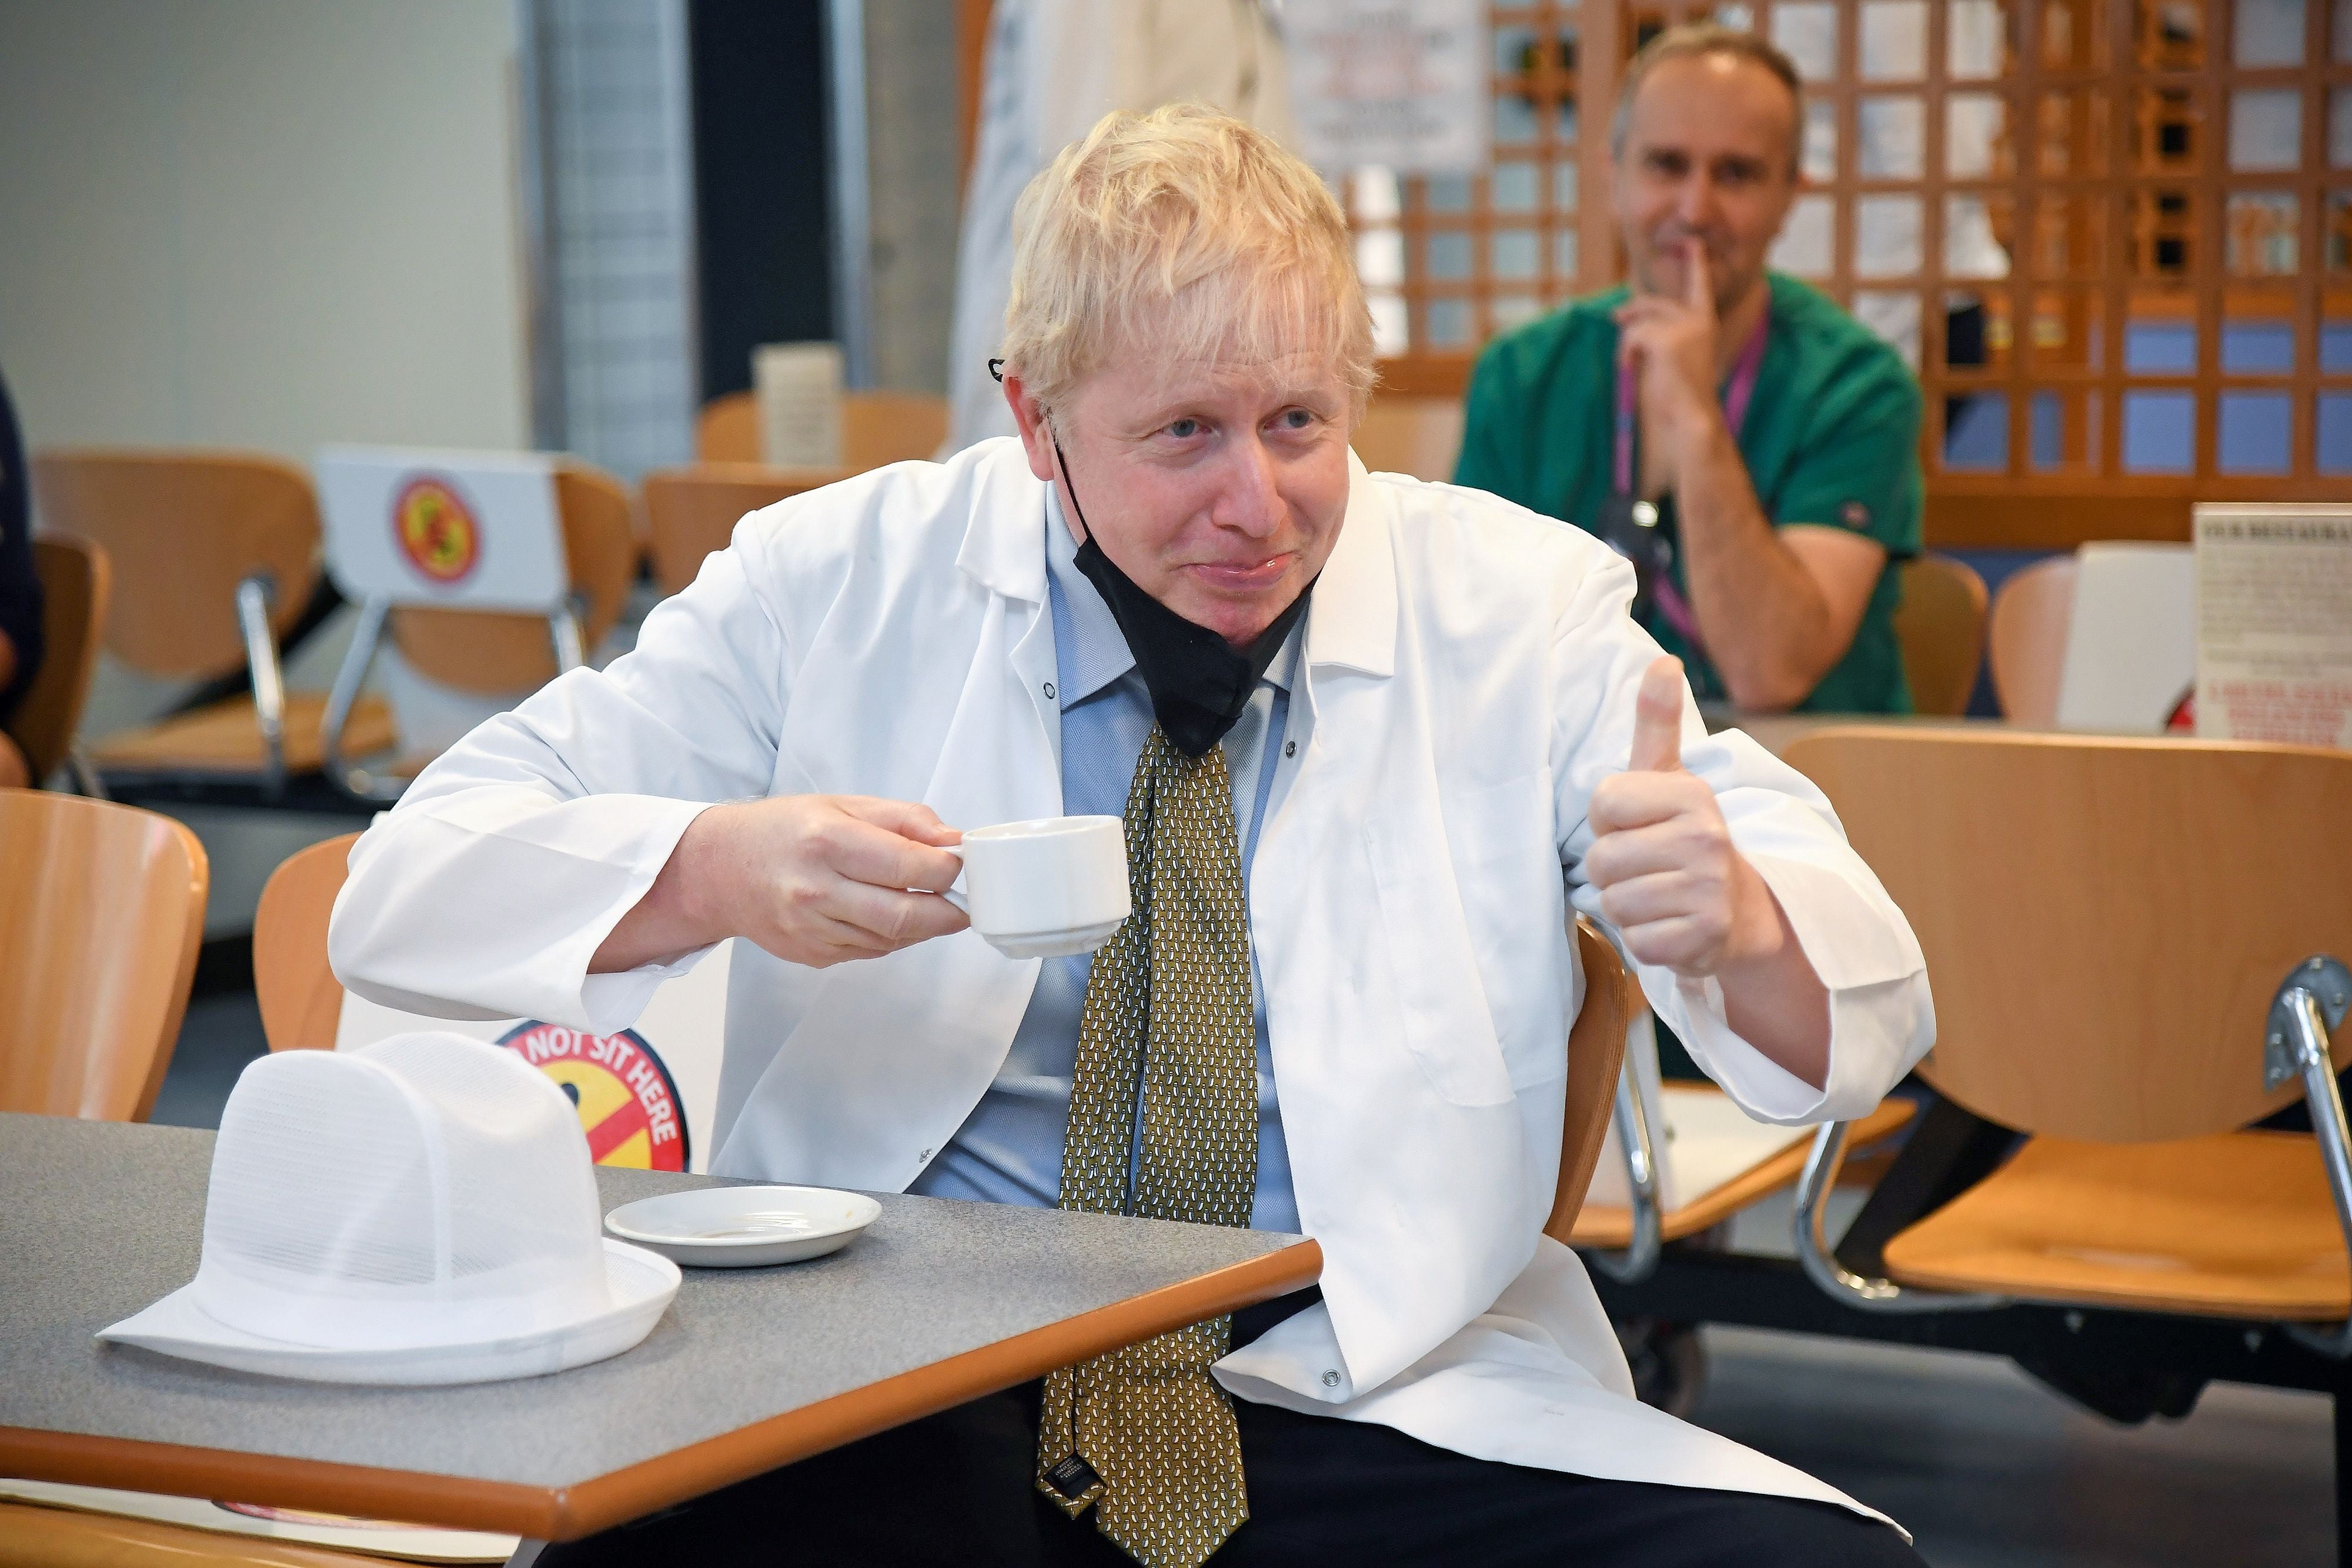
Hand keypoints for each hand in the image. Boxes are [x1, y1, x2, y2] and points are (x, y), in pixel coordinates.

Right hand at [663, 794, 968, 968]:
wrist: (720, 870)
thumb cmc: (784, 830)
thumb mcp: (843, 804)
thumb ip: (904, 819)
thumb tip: (953, 840)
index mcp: (827, 841)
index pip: (910, 867)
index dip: (948, 870)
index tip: (960, 864)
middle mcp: (815, 889)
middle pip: (905, 916)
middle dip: (947, 912)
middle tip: (963, 903)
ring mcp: (810, 929)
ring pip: (891, 940)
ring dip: (920, 926)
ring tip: (925, 904)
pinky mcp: (811, 954)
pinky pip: (870, 952)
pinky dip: (891, 937)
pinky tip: (886, 915)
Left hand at [1584, 656, 1780, 976]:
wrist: (1739, 910)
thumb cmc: (1686, 838)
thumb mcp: (1670, 778)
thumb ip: (1656, 723)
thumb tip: (1664, 660)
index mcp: (1690, 794)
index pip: (1602, 804)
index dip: (1608, 821)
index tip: (1639, 826)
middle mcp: (1706, 837)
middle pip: (1601, 860)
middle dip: (1613, 871)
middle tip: (1649, 868)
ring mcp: (1708, 889)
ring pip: (1615, 903)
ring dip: (1627, 906)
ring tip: (1660, 895)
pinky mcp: (1703, 937)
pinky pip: (1636, 941)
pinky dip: (1645, 940)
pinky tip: (1670, 925)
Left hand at [1612, 238, 1723, 480]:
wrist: (1690, 419)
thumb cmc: (1677, 392)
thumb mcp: (1670, 353)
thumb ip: (1658, 329)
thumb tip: (1623, 311)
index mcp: (1706, 322)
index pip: (1699, 286)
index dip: (1695, 262)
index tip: (1691, 241)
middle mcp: (1700, 319)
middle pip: (1653, 303)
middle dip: (1630, 311)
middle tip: (1613, 317)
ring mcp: (1686, 327)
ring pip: (1639, 321)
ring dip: (1626, 342)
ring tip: (1629, 364)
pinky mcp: (1669, 340)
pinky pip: (1632, 335)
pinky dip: (1624, 352)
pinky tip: (1630, 369)